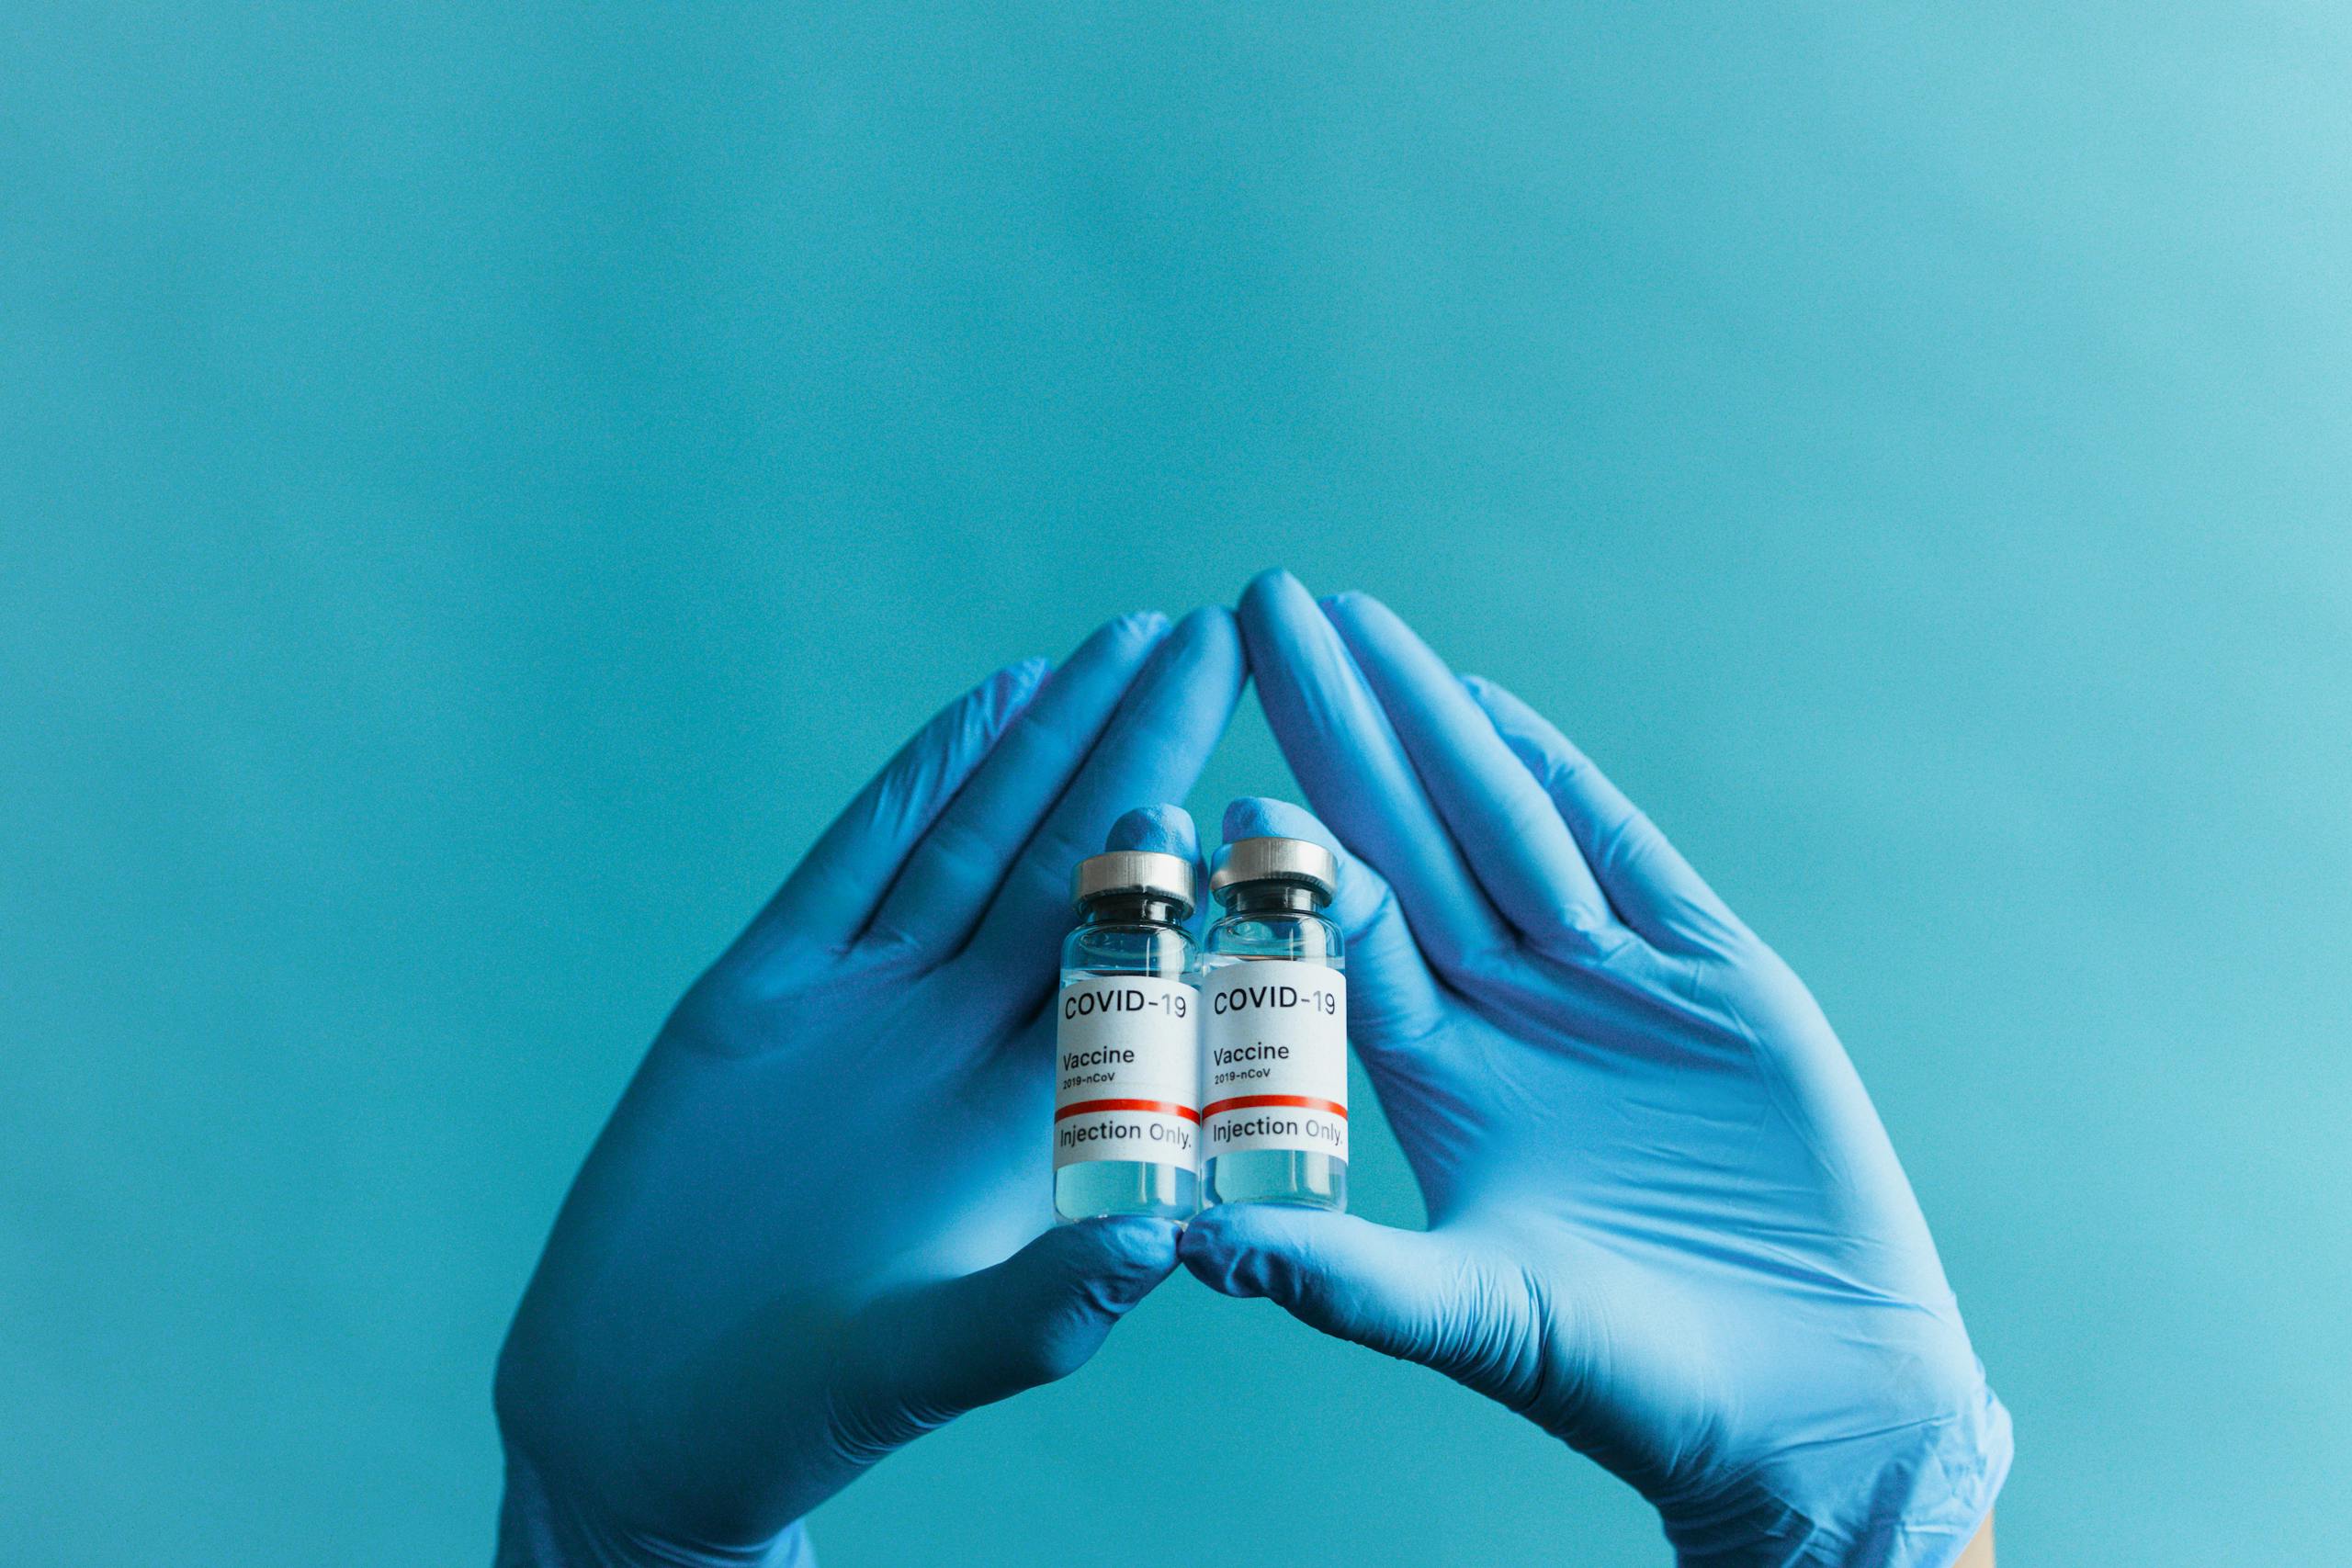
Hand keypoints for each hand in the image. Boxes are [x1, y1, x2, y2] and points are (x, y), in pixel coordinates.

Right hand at [495, 608, 1244, 1565]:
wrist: (651, 1410)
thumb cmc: (798, 1415)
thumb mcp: (932, 1361)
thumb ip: (1047, 1304)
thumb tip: (1177, 1248)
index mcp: (1036, 1121)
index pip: (1146, 969)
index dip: (1208, 869)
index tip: (1279, 774)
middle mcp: (968, 1040)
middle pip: (1076, 868)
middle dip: (1144, 753)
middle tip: (1220, 637)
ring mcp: (871, 1003)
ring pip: (979, 839)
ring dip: (1052, 737)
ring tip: (1123, 638)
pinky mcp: (770, 990)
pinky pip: (858, 863)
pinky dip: (922, 778)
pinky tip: (990, 702)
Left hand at [1181, 573, 2009, 1566]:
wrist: (1806, 1397)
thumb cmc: (1629, 1384)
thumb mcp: (1473, 1317)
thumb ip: (1340, 1274)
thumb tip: (1184, 1241)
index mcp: (1432, 1073)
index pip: (1337, 928)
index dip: (1282, 845)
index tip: (1213, 766)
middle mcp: (1501, 1006)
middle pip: (1400, 834)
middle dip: (1335, 721)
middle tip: (1259, 602)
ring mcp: (1602, 980)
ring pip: (1496, 818)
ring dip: (1428, 718)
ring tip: (1354, 618)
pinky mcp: (1708, 970)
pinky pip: (1617, 848)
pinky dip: (1553, 773)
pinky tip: (1482, 700)